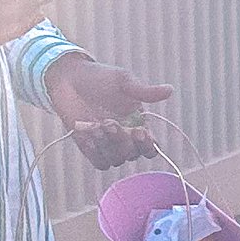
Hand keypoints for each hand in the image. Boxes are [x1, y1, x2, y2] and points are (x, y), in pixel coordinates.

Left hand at [46, 51, 171, 166]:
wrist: (68, 78)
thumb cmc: (98, 77)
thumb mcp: (124, 81)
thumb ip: (145, 92)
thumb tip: (170, 90)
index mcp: (138, 125)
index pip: (150, 147)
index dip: (148, 145)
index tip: (140, 132)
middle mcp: (125, 139)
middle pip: (133, 155)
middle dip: (124, 142)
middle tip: (111, 122)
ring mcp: (107, 145)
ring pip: (117, 160)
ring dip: (109, 146)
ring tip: (97, 125)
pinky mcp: (90, 148)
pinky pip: (100, 163)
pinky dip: (97, 153)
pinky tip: (90, 135)